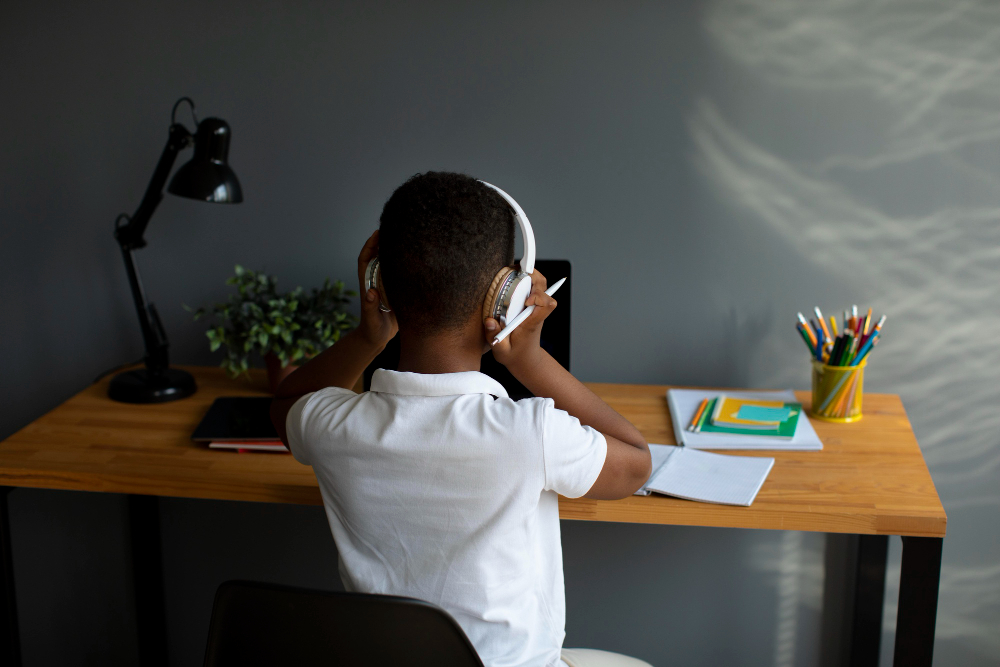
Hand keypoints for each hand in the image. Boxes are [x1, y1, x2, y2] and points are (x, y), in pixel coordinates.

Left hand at [356, 230, 397, 347]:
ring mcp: (385, 285)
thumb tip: (371, 293)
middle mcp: (376, 281)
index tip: (377, 233)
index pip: (365, 260)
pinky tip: (419, 258)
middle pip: (377, 257)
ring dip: (396, 250)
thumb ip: (371, 307)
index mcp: (368, 284)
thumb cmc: (372, 329)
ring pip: (389, 263)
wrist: (378, 339)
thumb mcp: (371, 320)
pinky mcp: (396, 291)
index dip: (370, 246)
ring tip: (408, 236)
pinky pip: (400, 274)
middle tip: (396, 227)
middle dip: (383, 242)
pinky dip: (406, 264)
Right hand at [485, 269, 555, 370]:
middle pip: (545, 288)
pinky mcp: (530, 305)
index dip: (539, 297)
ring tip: (514, 272)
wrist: (525, 359)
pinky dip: (526, 279)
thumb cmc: (514, 354)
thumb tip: (490, 321)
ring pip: (541, 284)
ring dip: (530, 275)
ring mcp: (534, 307)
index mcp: (532, 322)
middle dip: (534, 277)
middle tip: (518, 273)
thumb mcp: (501, 351)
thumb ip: (494, 336)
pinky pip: (533, 287)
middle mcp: (535, 312)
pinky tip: (514, 277)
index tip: (527, 301)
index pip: (547, 305)